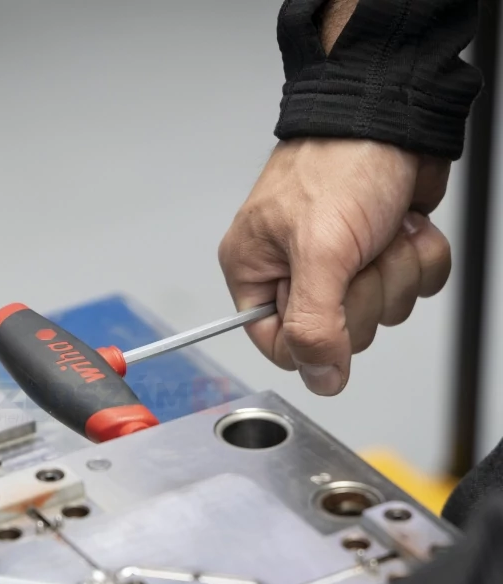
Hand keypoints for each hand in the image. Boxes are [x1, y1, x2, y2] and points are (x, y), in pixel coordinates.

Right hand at [219, 138, 451, 394]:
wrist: (393, 113)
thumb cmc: (340, 161)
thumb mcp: (319, 252)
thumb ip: (313, 325)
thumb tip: (320, 378)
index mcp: (256, 272)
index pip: (281, 346)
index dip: (316, 341)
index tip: (337, 310)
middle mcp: (293, 274)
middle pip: (337, 335)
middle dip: (364, 294)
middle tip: (357, 253)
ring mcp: (340, 266)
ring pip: (380, 313)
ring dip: (394, 272)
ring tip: (380, 230)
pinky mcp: (378, 255)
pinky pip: (410, 288)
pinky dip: (418, 259)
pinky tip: (402, 225)